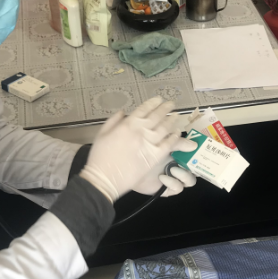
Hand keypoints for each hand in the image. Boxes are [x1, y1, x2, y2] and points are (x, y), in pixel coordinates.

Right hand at [80, 97, 195, 202]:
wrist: (104, 178)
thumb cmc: (100, 157)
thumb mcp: (102, 134)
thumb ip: (113, 120)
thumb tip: (124, 111)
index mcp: (127, 124)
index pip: (143, 109)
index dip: (153, 103)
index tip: (159, 99)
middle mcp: (141, 131)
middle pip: (157, 116)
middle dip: (165, 108)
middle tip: (171, 104)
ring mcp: (149, 144)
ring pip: (165, 128)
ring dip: (171, 120)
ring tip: (176, 116)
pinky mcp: (155, 157)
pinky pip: (168, 144)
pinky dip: (174, 137)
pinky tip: (177, 133)